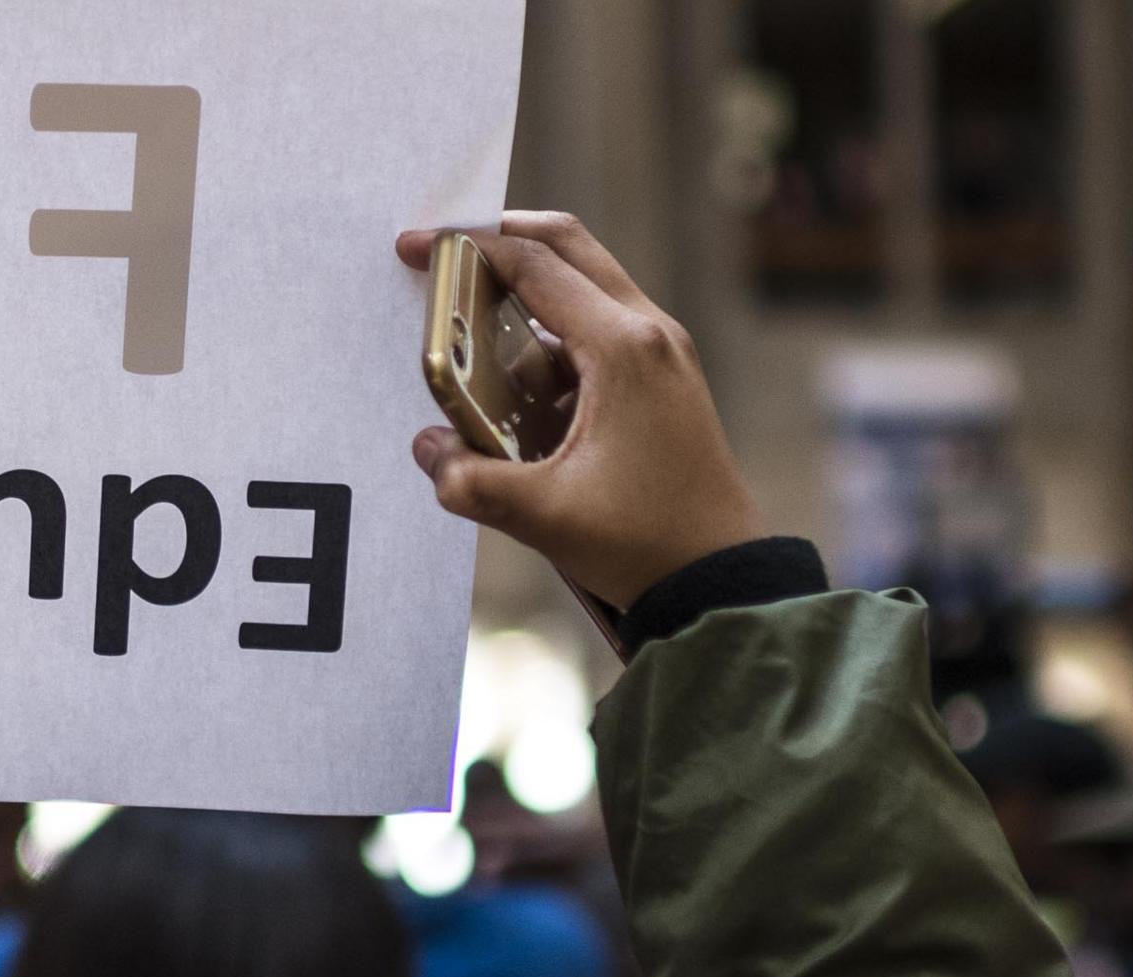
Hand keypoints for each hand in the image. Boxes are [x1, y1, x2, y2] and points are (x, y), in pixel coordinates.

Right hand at [396, 213, 761, 609]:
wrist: (719, 578)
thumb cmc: (645, 541)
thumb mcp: (543, 515)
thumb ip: (470, 481)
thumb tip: (427, 447)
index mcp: (624, 348)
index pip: (534, 265)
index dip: (467, 248)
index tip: (413, 249)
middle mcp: (649, 334)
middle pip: (567, 248)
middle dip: (501, 243)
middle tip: (446, 259)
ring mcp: (662, 354)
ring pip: (581, 294)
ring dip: (524, 312)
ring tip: (480, 370)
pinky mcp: (662, 380)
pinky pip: (596, 337)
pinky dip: (551, 350)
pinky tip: (524, 407)